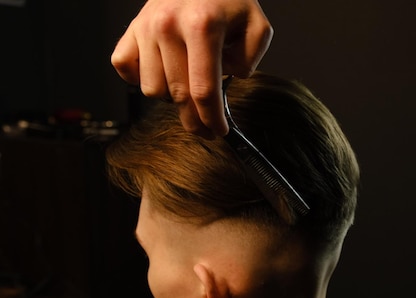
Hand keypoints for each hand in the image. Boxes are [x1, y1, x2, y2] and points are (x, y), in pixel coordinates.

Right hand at [111, 0, 272, 137]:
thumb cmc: (228, 0)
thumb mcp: (256, 24)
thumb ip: (250, 58)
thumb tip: (228, 80)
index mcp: (203, 26)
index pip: (204, 89)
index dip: (211, 118)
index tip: (219, 132)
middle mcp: (168, 26)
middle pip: (178, 95)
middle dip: (194, 120)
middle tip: (207, 129)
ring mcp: (146, 27)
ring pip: (152, 89)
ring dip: (171, 96)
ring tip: (188, 85)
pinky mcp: (131, 29)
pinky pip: (125, 69)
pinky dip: (140, 78)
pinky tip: (162, 74)